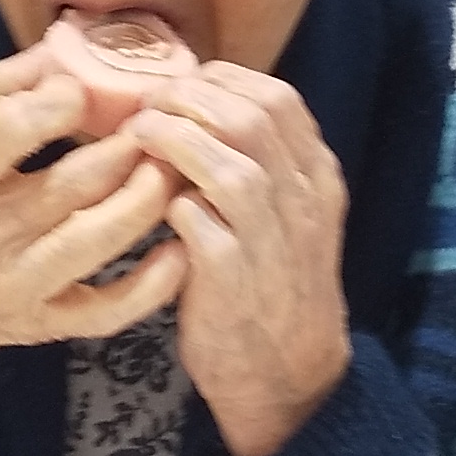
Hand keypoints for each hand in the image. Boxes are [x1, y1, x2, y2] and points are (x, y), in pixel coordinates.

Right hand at [0, 49, 188, 455]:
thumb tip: (62, 50)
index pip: (7, 130)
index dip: (60, 100)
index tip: (84, 89)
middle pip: (71, 183)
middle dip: (127, 143)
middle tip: (158, 117)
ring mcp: (14, 289)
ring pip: (98, 239)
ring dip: (147, 196)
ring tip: (170, 164)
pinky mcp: (42, 326)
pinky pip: (108, 310)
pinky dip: (152, 283)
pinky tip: (177, 249)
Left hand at [130, 63, 353, 455]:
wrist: (287, 373)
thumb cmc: (270, 283)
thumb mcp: (284, 214)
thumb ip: (257, 163)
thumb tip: (196, 106)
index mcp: (317, 178)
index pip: (278, 98)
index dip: (220, 82)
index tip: (179, 89)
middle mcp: (303, 203)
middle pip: (253, 118)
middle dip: (188, 101)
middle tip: (147, 109)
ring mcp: (272, 242)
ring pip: (231, 164)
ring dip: (173, 140)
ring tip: (138, 138)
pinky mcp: (235, 281)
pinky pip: (198, 221)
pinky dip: (168, 202)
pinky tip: (148, 203)